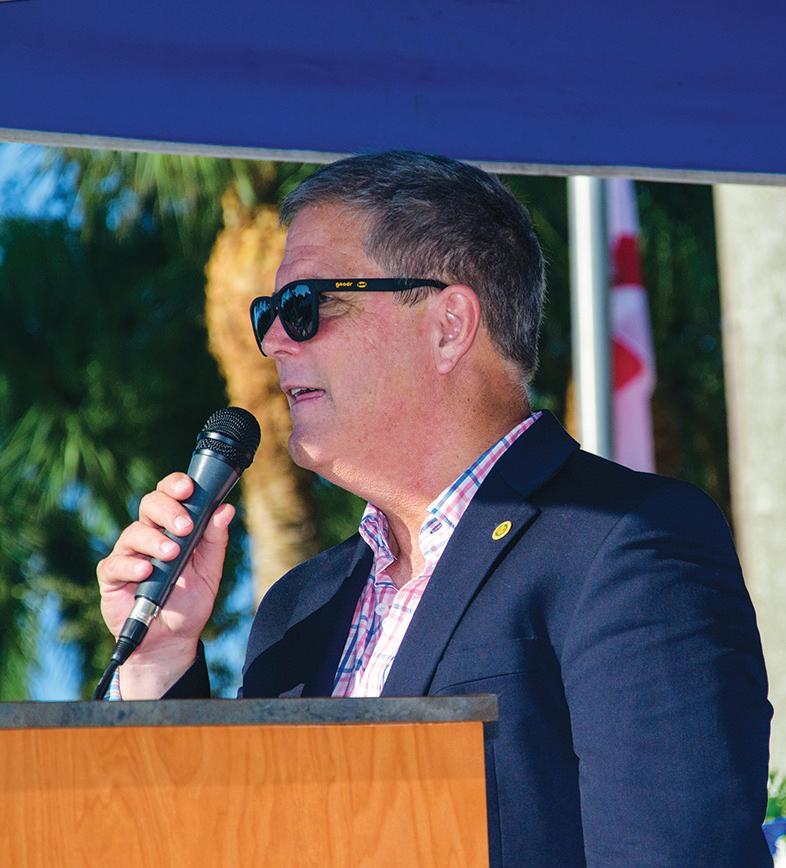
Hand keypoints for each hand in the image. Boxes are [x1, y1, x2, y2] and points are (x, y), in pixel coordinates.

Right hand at [96, 472, 234, 696]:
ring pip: (134, 532)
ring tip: (171, 554)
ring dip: (154, 540)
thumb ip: (215, 540)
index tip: (189, 488)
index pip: (170, 494)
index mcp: (171, 527)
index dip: (176, 485)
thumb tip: (225, 510)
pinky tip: (146, 571)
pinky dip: (132, 565)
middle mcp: (148, 535)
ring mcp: (128, 554)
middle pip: (150, 504)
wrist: (172, 639)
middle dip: (168, 510)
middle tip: (185, 526)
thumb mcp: (209, 570)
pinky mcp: (112, 577)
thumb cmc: (189, 601)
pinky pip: (116, 564)